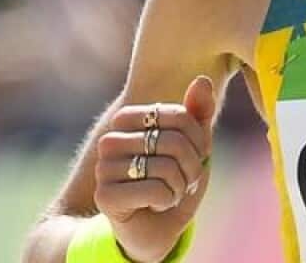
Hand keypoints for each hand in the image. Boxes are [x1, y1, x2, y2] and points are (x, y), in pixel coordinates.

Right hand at [94, 76, 214, 262]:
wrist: (155, 227)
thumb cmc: (173, 180)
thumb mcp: (192, 146)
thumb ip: (198, 114)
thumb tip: (202, 79)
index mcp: (127, 120)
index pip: (179, 116)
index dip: (199, 139)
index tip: (197, 155)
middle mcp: (110, 140)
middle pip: (174, 141)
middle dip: (192, 166)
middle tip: (185, 180)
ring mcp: (103, 168)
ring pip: (166, 167)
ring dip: (180, 186)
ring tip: (171, 192)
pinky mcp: (105, 196)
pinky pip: (155, 190)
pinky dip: (167, 200)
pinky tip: (157, 204)